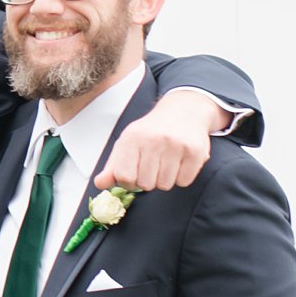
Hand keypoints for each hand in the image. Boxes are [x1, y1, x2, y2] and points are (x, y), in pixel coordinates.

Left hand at [96, 91, 225, 193]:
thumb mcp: (127, 143)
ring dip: (165, 179)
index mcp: (132, 138)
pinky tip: (180, 161)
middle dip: (148, 180)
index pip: (124, 177)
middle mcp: (154, 140)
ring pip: (165, 185)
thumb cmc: (151, 131)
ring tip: (167, 162)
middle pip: (146, 184)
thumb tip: (100, 184)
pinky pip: (183, 181)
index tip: (134, 174)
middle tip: (153, 165)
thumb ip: (112, 166)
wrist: (183, 111)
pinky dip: (181, 176)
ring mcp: (176, 145)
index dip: (128, 181)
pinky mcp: (195, 152)